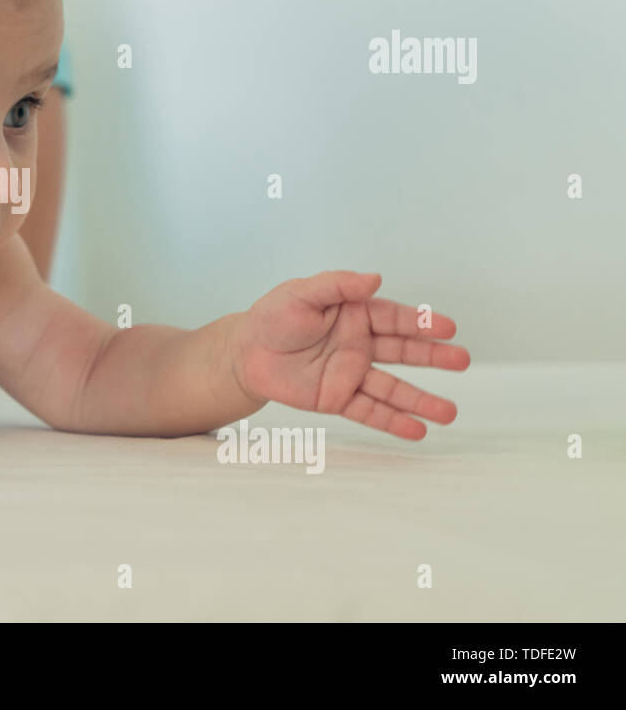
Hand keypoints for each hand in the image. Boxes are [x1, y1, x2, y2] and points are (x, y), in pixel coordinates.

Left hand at [227, 270, 468, 439]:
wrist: (245, 353)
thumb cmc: (273, 317)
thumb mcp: (301, 293)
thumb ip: (337, 285)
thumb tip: (374, 278)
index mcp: (355, 314)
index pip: (394, 318)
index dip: (420, 323)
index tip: (447, 328)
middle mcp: (360, 344)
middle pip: (403, 351)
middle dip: (433, 357)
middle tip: (463, 360)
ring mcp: (351, 373)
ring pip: (392, 388)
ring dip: (420, 400)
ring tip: (449, 413)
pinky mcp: (338, 398)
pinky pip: (369, 411)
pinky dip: (392, 422)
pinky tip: (418, 431)